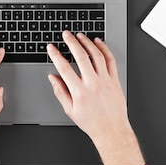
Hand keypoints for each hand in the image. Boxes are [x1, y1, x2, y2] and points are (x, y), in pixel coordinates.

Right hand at [47, 31, 145, 164]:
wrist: (111, 130)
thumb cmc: (91, 122)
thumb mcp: (70, 110)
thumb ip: (60, 92)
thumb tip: (52, 78)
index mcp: (79, 92)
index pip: (64, 68)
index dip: (55, 55)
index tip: (51, 47)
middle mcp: (92, 83)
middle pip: (80, 56)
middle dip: (71, 42)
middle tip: (66, 34)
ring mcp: (105, 80)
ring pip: (96, 55)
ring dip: (87, 42)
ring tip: (80, 36)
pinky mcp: (114, 80)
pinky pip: (110, 60)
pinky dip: (104, 49)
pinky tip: (98, 42)